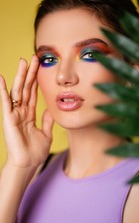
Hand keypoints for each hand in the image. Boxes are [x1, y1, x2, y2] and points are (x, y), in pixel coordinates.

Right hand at [0, 56, 53, 171]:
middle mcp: (21, 112)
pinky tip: (0, 78)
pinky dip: (1, 90)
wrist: (28, 165)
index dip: (37, 80)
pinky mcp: (8, 118)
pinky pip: (5, 102)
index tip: (41, 67)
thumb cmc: (35, 152)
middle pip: (26, 88)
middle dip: (30, 73)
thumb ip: (47, 121)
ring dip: (21, 76)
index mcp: (29, 115)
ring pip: (18, 91)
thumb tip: (51, 110)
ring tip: (24, 62)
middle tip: (34, 58)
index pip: (33, 93)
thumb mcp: (46, 134)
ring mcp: (14, 114)